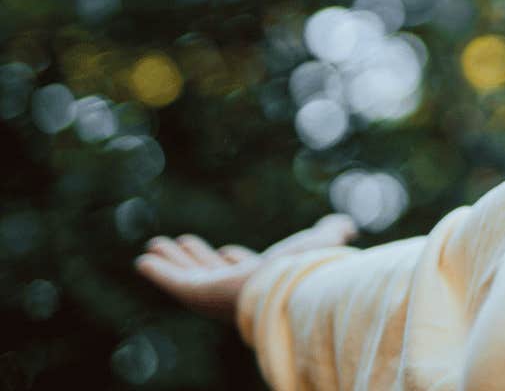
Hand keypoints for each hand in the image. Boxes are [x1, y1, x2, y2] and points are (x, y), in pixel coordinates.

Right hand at [135, 213, 359, 324]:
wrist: (290, 289)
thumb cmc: (309, 270)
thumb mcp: (322, 243)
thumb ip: (332, 232)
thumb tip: (347, 224)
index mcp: (262, 280)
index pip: (244, 270)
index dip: (234, 260)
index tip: (227, 251)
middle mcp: (235, 288)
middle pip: (210, 274)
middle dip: (196, 259)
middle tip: (184, 243)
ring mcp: (213, 293)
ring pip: (187, 277)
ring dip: (171, 262)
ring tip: (155, 245)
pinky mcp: (197, 294)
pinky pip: (171, 282)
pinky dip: (157, 271)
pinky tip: (143, 259)